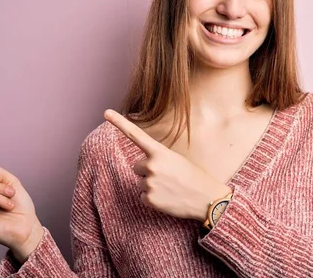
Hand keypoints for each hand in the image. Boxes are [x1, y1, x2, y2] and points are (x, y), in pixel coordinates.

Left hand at [104, 109, 231, 221]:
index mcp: (160, 152)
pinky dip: (153, 198)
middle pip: (138, 166)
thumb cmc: (194, 177)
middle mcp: (151, 166)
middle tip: (168, 176)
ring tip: (170, 188)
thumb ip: (159, 158)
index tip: (106, 112)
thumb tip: (144, 167)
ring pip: (141, 182)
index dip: (119, 123)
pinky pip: (143, 197)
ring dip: (152, 185)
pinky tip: (168, 198)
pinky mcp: (149, 199)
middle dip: (149, 171)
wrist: (207, 199)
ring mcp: (149, 183)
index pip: (136, 135)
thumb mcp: (177, 160)